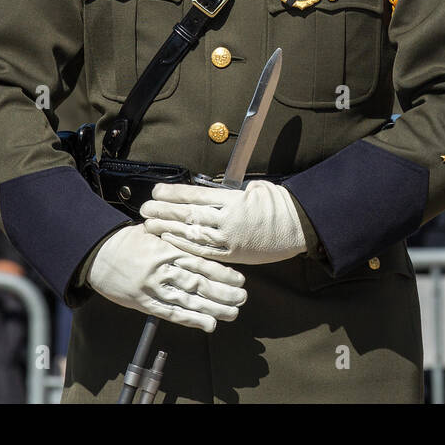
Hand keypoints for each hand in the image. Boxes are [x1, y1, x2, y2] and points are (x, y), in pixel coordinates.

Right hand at [87, 224, 247, 331]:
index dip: (223, 272)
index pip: (201, 262)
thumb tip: (200, 235)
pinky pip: (171, 313)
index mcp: (168, 249)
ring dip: (213, 308)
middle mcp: (164, 269)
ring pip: (189, 300)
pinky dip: (191, 319)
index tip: (240, 278)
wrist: (96, 253)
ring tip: (233, 313)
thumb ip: (177, 236)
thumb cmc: (127, 240)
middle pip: (199, 283)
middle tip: (242, 297)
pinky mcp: (144, 302)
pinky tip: (208, 324)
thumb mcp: (154, 230)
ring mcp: (154, 287)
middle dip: (224, 292)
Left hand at [141, 180, 306, 264]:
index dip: (174, 194)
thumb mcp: (255, 189)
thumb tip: (208, 192)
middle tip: (145, 208)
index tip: (157, 191)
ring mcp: (229, 240)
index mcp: (234, 201)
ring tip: (149, 225)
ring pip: (192, 234)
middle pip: (189, 215)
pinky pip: (203, 251)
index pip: (196, 196)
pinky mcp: (232, 255)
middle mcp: (228, 221)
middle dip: (164, 211)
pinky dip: (184, 246)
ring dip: (168, 229)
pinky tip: (169, 241)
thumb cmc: (279, 204)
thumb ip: (229, 192)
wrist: (299, 226)